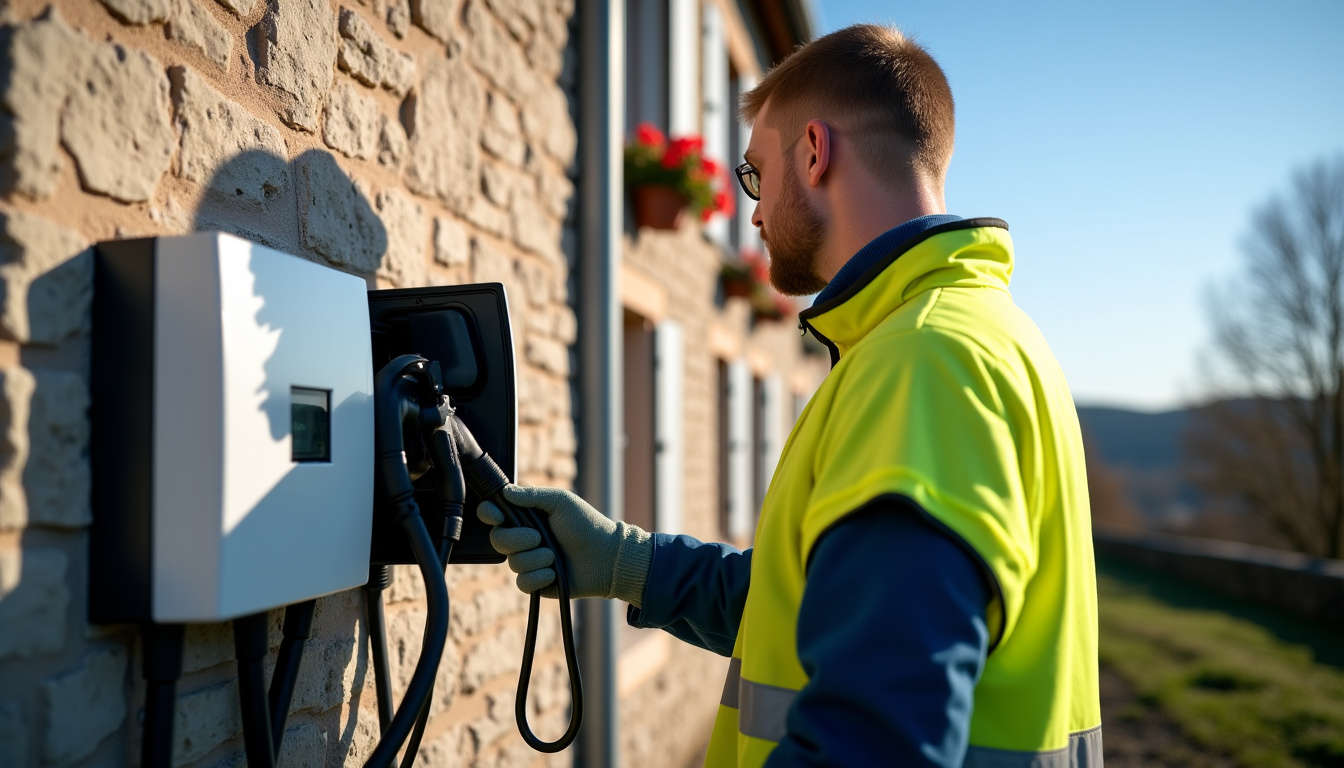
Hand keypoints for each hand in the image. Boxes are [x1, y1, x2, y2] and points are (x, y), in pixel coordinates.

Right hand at [477, 484, 653, 605]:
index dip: (489, 514)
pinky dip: (539, 577)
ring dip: (535, 558)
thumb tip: (506, 491)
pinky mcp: (536, 583)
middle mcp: (524, 539)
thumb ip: (532, 495)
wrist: (606, 557)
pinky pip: (522, 583)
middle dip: (517, 539)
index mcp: (527, 517)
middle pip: (498, 540)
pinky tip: (554, 572)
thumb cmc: (587, 525)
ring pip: (512, 563)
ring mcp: (529, 562)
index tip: (496, 516)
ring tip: (555, 555)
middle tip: (539, 537)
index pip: (495, 514)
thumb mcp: (562, 502)